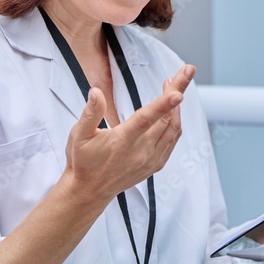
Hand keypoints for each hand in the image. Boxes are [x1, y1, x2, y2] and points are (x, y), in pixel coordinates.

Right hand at [63, 64, 194, 200]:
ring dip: (178, 107)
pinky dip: (176, 123)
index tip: (177, 92)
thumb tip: (96, 92)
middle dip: (177, 92)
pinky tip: (173, 111)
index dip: (163, 104)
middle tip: (184, 72)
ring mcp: (150, 159)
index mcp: (122, 141)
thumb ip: (90, 113)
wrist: (89, 191)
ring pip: (173, 129)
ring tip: (176, 86)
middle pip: (166, 119)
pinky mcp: (155, 165)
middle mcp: (141, 151)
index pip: (146, 119)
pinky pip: (172, 141)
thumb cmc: (83, 161)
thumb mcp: (79, 135)